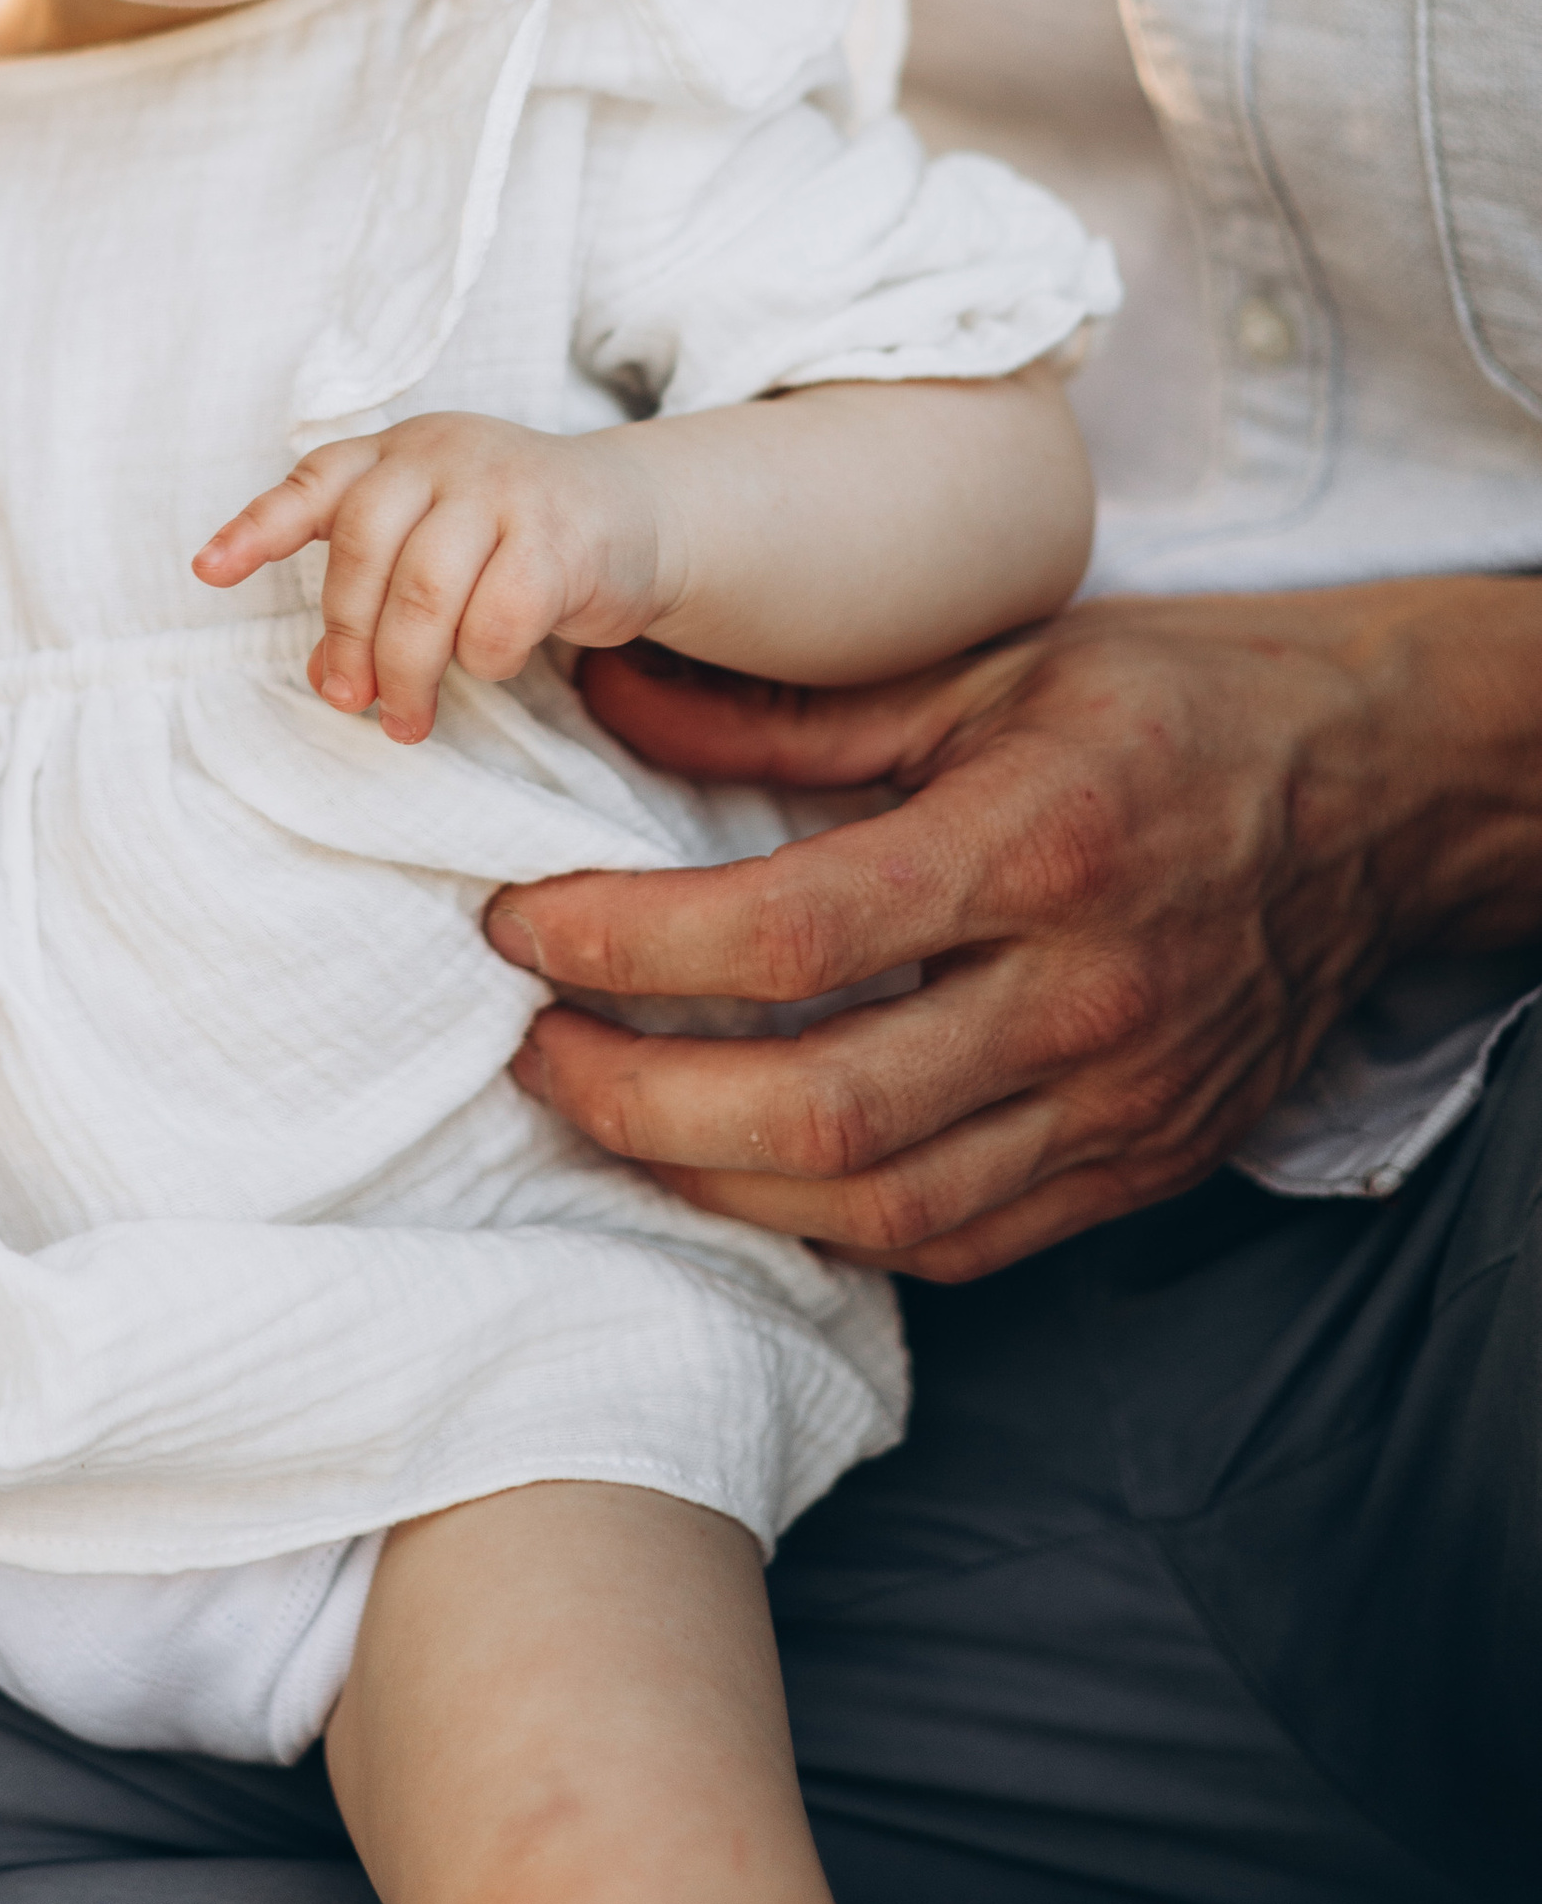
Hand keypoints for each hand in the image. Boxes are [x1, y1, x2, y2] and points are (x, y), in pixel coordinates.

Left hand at [198, 414, 665, 743]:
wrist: (634, 516)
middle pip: (364, 551)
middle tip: (348, 701)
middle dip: (350, 639)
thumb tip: (326, 674)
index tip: (208, 572)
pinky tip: (492, 665)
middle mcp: (444, 454)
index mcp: (398, 452)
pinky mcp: (560, 536)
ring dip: (408, 671)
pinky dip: (484, 659)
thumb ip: (376, 591)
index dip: (257, 528)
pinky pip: (497, 619)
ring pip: (425, 592)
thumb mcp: (435, 543)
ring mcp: (505, 487)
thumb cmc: (512, 539)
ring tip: (406, 720)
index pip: (315, 483)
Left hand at [488, 579, 1541, 1278]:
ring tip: (602, 1108)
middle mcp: (1084, 993)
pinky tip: (735, 1170)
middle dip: (634, 1095)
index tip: (523, 925)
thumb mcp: (983, 662)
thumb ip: (783, 709)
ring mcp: (1121, 1101)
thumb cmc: (1173, 703)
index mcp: (1035, 841)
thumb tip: (603, 699)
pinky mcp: (1141, 1165)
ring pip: (876, 1206)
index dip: (626, 944)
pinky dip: (824, 1225)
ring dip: (705, 1178)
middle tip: (532, 1042)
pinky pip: (956, 1241)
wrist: (1381, 791)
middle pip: (818, 1108)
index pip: (790, 930)